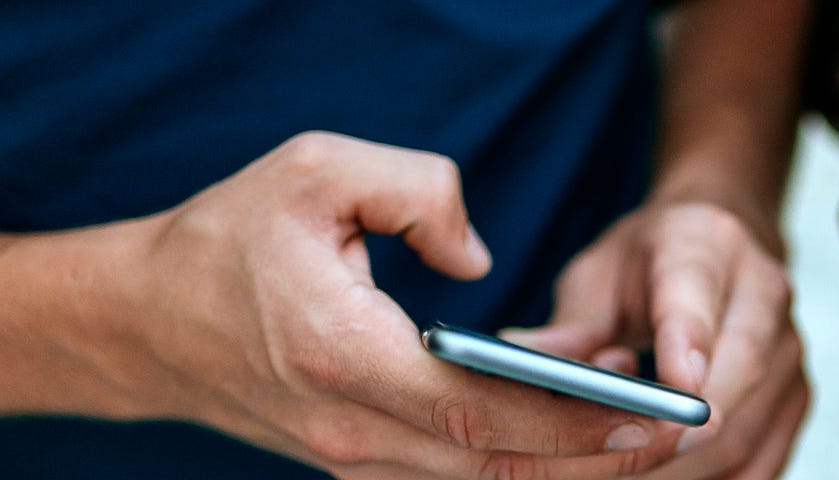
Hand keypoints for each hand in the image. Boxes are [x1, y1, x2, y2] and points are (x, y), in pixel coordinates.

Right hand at [74, 132, 677, 478]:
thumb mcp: (316, 171)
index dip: (570, 423)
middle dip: (595, 459)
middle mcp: (350, 427)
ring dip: (565, 465)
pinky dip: (520, 461)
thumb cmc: (229, 239)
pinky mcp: (358, 463)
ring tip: (642, 426)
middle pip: (494, 464)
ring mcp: (351, 459)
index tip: (646, 414)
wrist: (145, 319)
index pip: (478, 410)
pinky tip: (574, 432)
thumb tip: (483, 260)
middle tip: (676, 432)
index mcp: (341, 354)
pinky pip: (456, 475)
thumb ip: (419, 191)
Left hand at [500, 203, 807, 478]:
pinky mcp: (797, 395)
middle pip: (735, 375)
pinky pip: (761, 459)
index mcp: (707, 245)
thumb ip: (570, 324)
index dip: (685, 344)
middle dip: (676, 431)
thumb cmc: (651, 262)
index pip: (698, 296)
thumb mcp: (597, 273)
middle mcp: (764, 293)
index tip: (670, 389)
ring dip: (685, 469)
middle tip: (616, 464)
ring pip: (746, 429)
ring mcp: (791, 348)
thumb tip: (524, 363)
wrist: (721, 244)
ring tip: (624, 479)